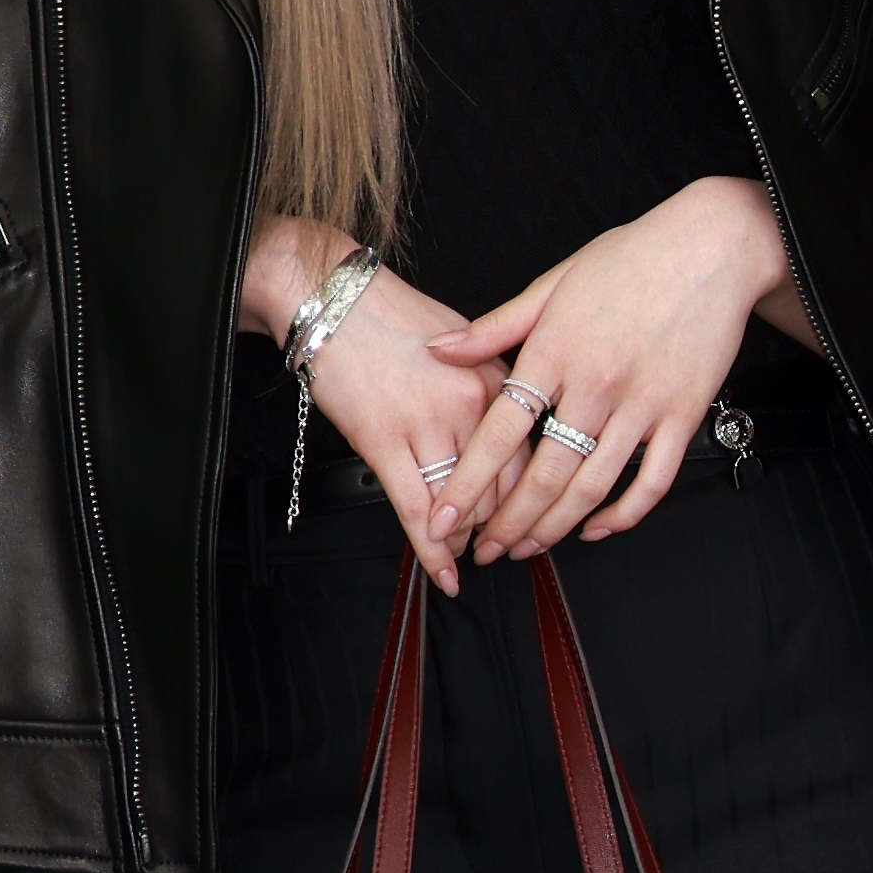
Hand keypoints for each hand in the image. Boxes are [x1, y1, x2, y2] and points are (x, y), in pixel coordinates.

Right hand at [241, 210, 502, 590]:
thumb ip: (493, 387)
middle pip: (507, 488)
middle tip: (507, 550)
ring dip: (470, 541)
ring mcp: (429, 424)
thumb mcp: (467, 344)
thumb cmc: (395, 318)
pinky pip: (417, 511)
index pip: (535, 456)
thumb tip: (515, 431)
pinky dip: (433, 550)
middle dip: (508, 528)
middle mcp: (474, 405)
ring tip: (473, 558)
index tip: (540, 522)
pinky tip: (444, 574)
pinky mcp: (384, 442)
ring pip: (465, 505)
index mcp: (501, 380)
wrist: (332, 299)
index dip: (538, 499)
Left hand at [451, 177, 799, 565]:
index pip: (500, 433)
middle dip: (508, 523)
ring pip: (594, 486)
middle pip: (544, 473)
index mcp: (556, 352)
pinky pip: (653, 480)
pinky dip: (625, 513)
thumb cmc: (632, 258)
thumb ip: (496, 327)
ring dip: (557, 526)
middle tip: (485, 551)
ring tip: (530, 548)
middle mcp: (597, 384)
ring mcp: (644, 404)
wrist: (712, 247)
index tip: (442, 519)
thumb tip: (438, 351)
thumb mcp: (553, 284)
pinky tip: (598, 526)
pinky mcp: (684, 414)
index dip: (467, 483)